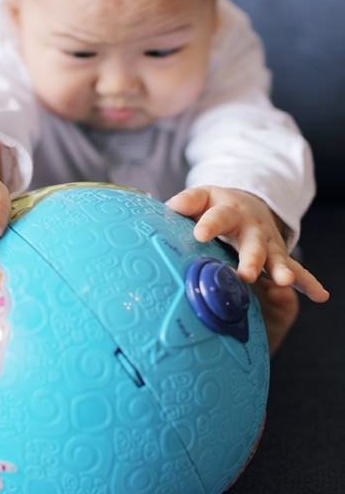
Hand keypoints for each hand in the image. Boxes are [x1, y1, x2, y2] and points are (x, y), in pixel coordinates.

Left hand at [167, 186, 328, 302]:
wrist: (247, 204)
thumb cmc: (216, 206)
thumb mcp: (202, 198)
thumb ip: (188, 202)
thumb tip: (173, 206)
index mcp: (229, 211)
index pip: (218, 216)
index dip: (209, 224)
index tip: (200, 234)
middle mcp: (252, 227)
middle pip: (252, 243)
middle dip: (250, 258)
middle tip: (245, 274)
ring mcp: (268, 243)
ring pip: (276, 258)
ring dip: (281, 271)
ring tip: (285, 282)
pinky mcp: (279, 257)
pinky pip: (297, 271)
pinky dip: (308, 283)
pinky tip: (320, 296)